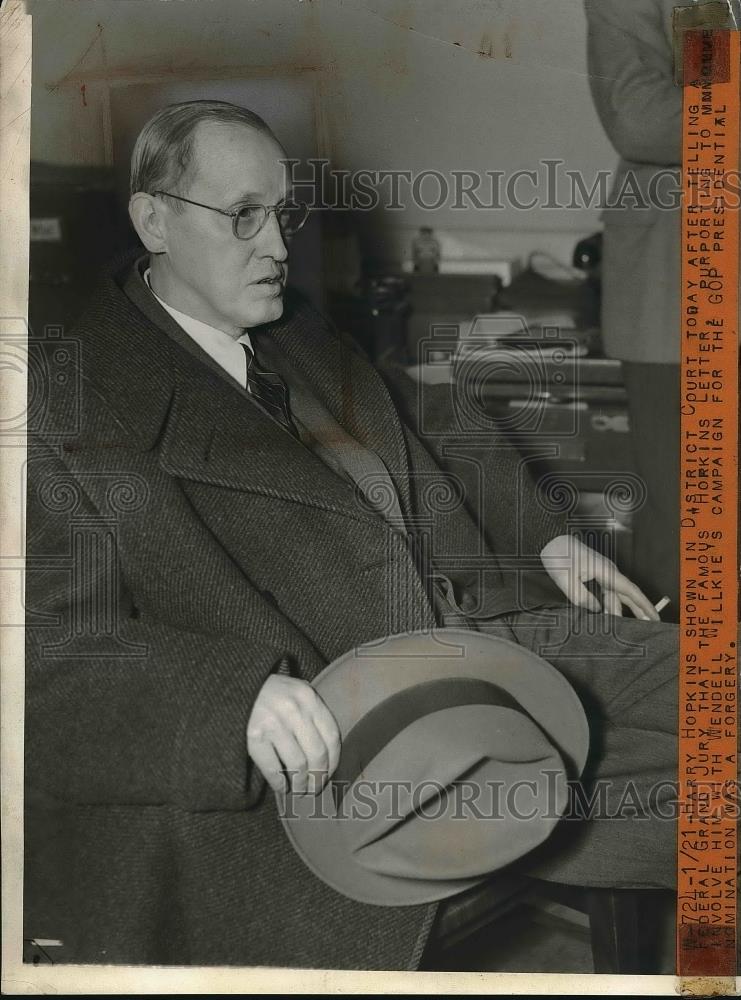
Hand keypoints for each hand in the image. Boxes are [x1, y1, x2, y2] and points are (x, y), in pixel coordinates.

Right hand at [247, 674, 340, 794]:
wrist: (232, 686)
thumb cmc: (267, 691)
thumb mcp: (294, 691)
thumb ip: (310, 712)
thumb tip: (327, 750)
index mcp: (308, 697)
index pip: (332, 736)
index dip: (333, 761)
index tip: (329, 773)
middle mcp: (294, 710)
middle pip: (317, 754)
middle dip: (318, 777)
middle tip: (314, 788)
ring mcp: (273, 723)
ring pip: (298, 764)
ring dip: (300, 784)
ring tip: (299, 790)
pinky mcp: (253, 736)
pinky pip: (273, 768)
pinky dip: (279, 783)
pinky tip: (281, 787)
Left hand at [540, 534, 659, 620]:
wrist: (552, 541)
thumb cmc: (560, 556)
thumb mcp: (567, 579)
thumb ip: (582, 597)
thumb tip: (596, 610)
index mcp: (606, 571)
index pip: (631, 591)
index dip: (644, 605)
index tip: (654, 617)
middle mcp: (608, 573)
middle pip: (627, 596)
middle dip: (639, 611)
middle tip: (650, 626)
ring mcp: (603, 573)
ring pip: (616, 596)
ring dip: (622, 611)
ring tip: (630, 628)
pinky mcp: (596, 575)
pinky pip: (607, 593)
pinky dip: (611, 605)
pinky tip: (611, 616)